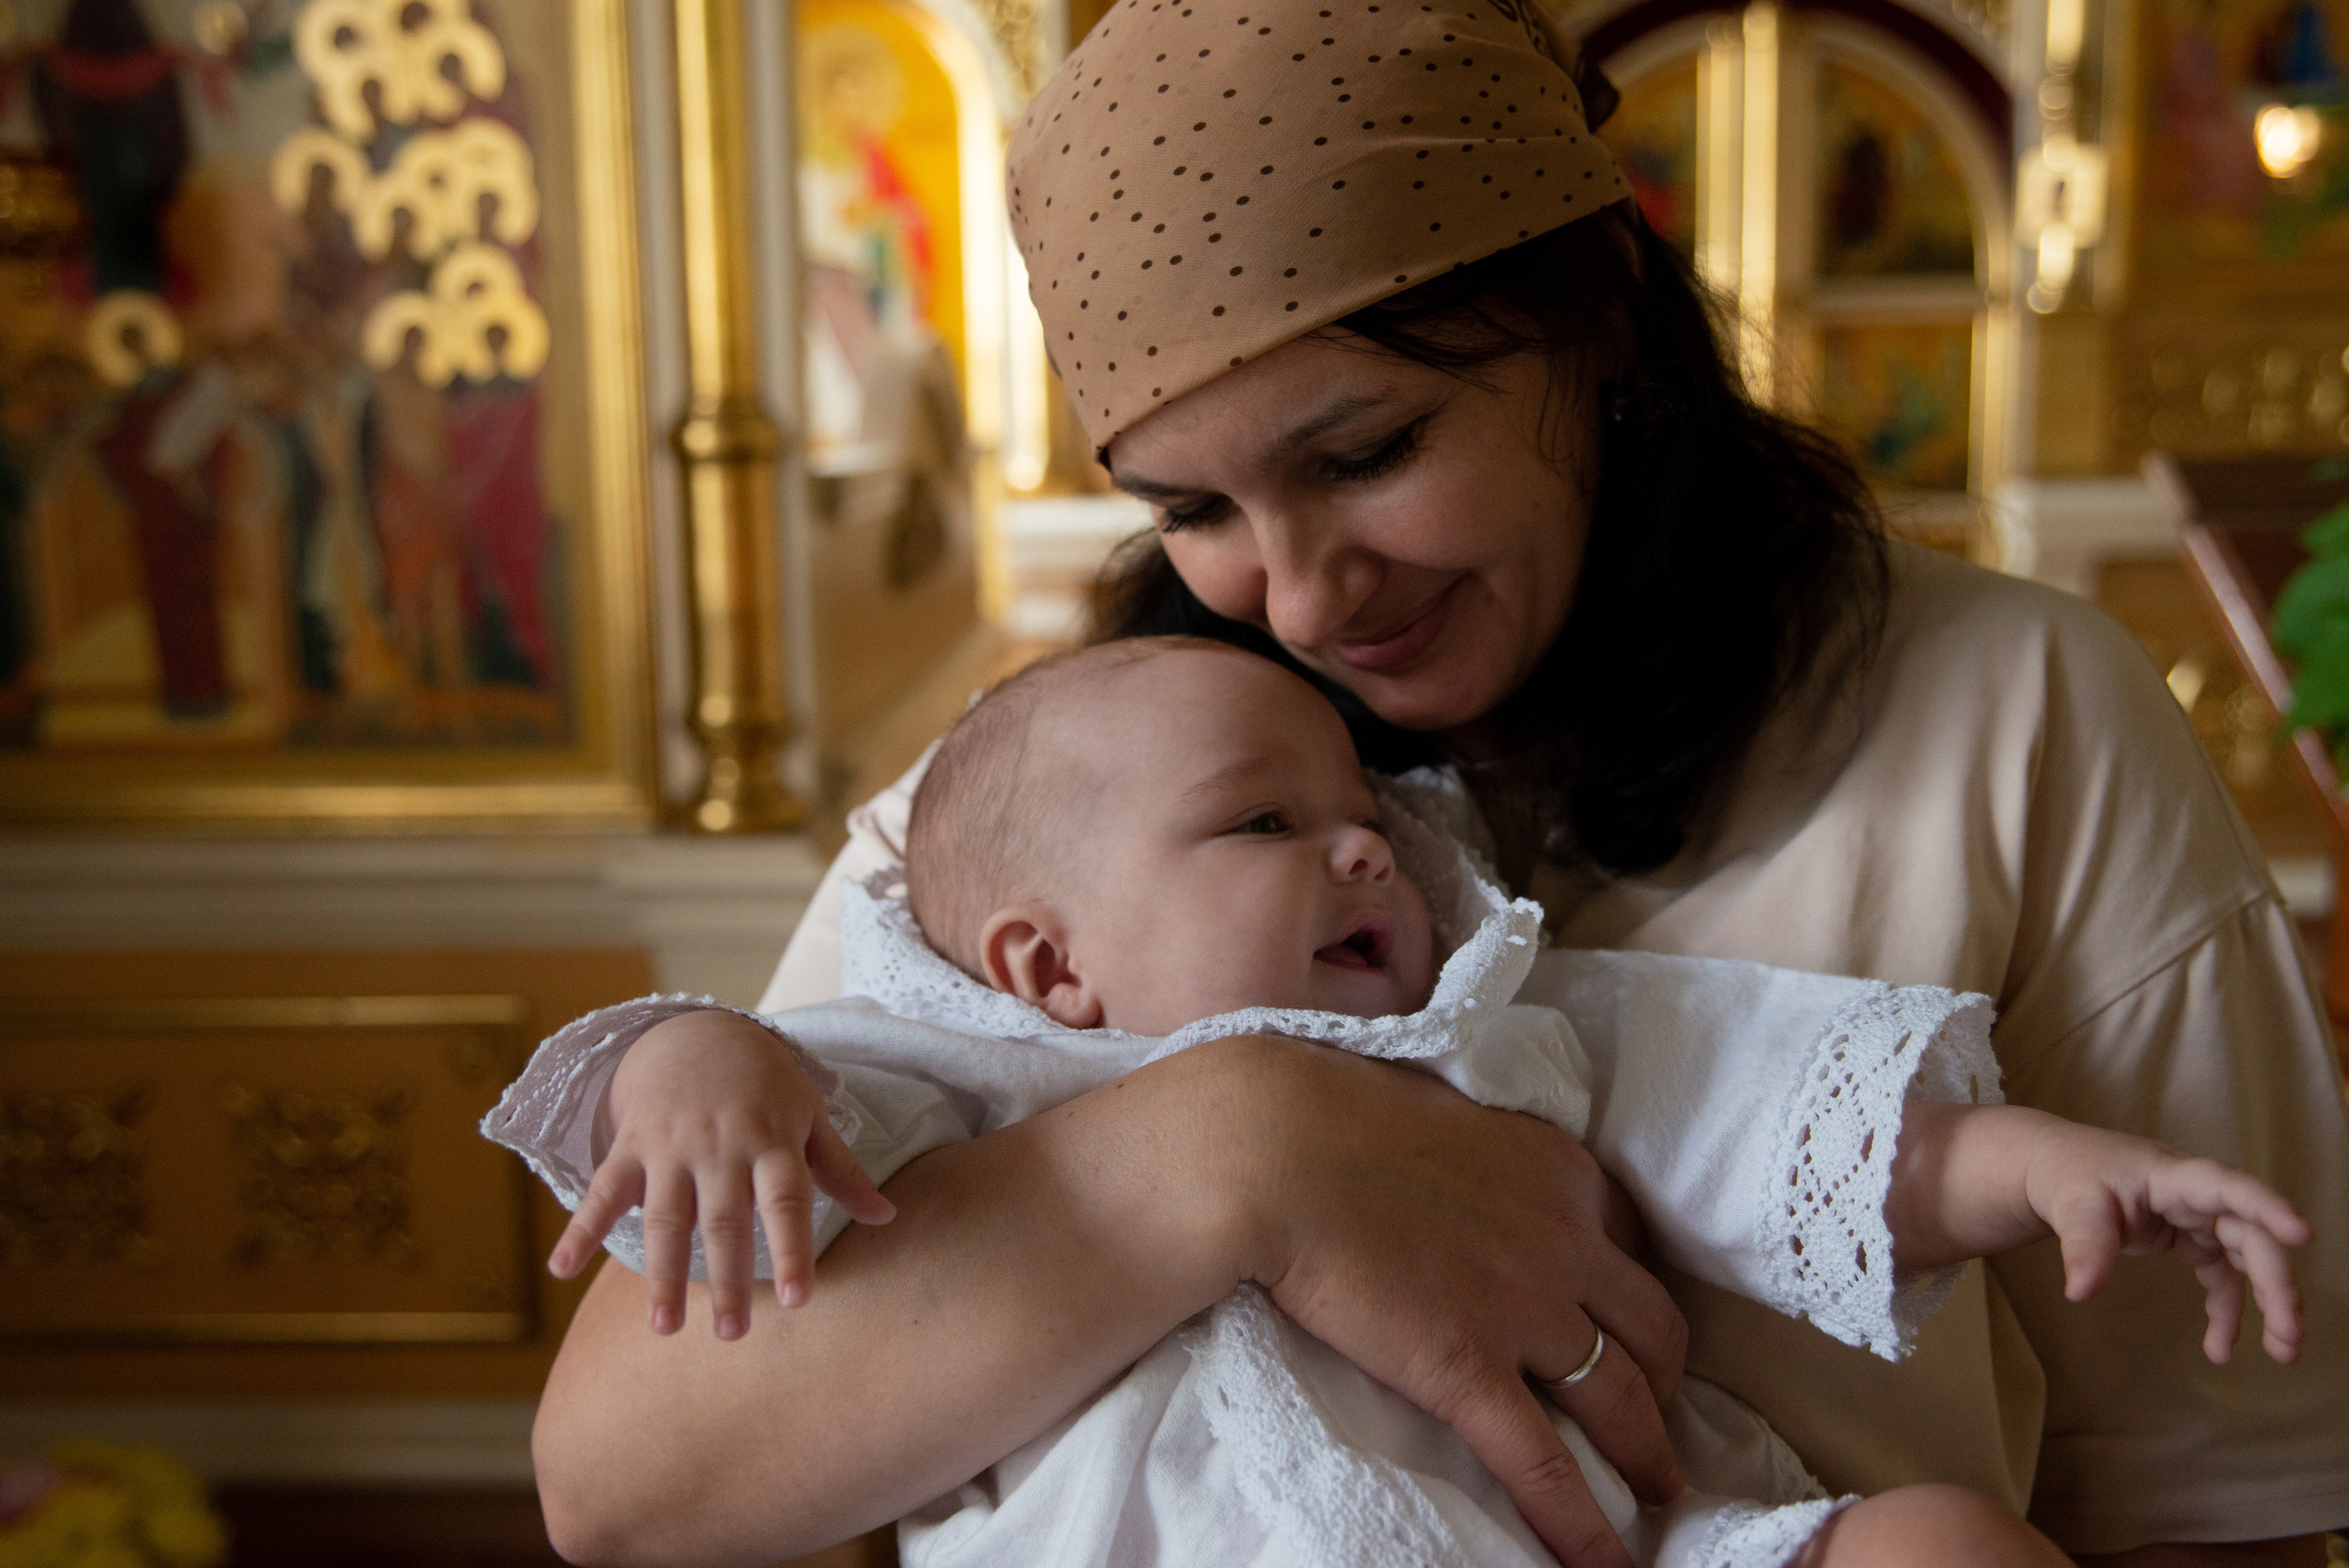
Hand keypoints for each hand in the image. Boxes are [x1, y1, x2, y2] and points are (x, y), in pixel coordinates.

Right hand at [545, 1009, 896, 1340]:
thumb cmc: (766, 1085)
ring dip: (662, 1274)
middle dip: (729, 1279)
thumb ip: (841, 1171)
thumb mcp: (809, 1116)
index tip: (800, 1300)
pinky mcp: (630, 1145)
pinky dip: (580, 1229)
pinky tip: (561, 1270)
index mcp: (771, 1141)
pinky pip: (602, 1191)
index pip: (786, 1202)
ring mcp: (671, 1146)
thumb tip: (887, 1218)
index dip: (794, 1250)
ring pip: (665, 1218)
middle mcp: (720, 1146)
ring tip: (664, 1329)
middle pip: (724, 1221)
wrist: (700, 1032)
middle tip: (734, 1336)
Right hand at [1217, 1036, 1686, 1567]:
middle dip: (1664, 1382)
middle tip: (1655, 1418)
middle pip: (1651, 1329)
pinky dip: (1583, 1527)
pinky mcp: (1468, 1370)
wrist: (1274, 1146)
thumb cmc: (1328, 1114)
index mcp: (1556, 1171)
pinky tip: (1605, 1567)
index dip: (1637, 1298)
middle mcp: (1563, 1240)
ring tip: (1653, 1494)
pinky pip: (1545, 1466)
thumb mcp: (1438, 1110)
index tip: (1631, 1328)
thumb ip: (1474, 1150)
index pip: (1632, 1245)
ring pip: (1622, 1402)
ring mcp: (1523, 1309)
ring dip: (1647, 1456)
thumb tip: (1459, 1166)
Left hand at [2022, 1116, 2309, 1364]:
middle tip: (2289, 1335)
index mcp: (2171, 1175)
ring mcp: (2197, 1217)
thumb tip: (2080, 1291)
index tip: (2302, 1233)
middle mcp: (2195, 1195)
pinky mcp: (2191, 1239)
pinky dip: (2227, 1312)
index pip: (2226, 1185)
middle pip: (2250, 1233)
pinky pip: (2222, 1277)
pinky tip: (2220, 1348)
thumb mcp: (2071, 1203)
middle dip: (2275, 1282)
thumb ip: (2084, 1244)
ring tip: (2283, 1351)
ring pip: (2248, 1258)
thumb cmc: (2068, 1174)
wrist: (2054, 1169)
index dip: (2265, 1205)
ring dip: (2270, 1302)